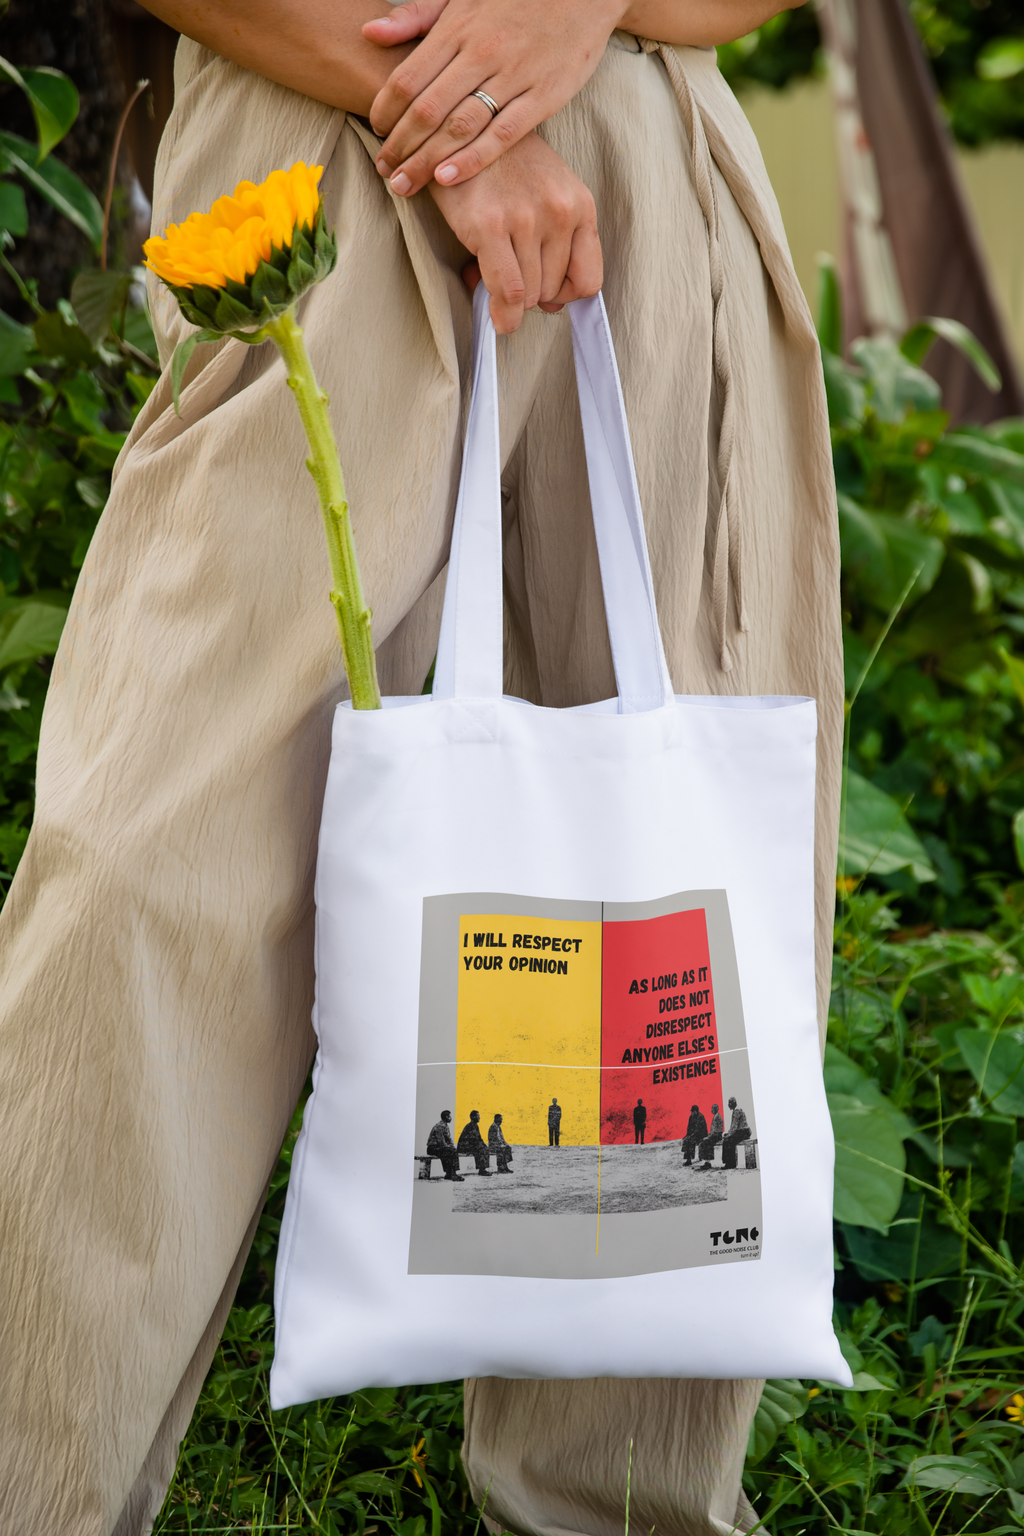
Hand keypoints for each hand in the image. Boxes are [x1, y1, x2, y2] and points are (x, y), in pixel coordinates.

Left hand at [363, 0, 625, 196]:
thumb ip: (417, 15)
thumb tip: (370, 33)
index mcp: (458, 27)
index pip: (408, 77)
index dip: (385, 110)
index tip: (376, 131)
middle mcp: (482, 52)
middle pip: (428, 110)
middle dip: (400, 145)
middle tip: (384, 170)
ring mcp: (514, 76)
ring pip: (459, 127)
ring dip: (426, 160)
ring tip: (405, 184)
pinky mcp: (544, 96)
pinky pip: (502, 135)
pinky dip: (472, 159)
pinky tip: (447, 179)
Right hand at [427, 130, 601, 332]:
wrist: (461, 128)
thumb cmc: (504, 166)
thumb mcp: (547, 194)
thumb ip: (558, 244)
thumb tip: (552, 306)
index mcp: (579, 204)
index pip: (589, 280)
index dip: (565, 295)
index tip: (545, 289)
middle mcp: (559, 211)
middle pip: (554, 291)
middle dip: (530, 293)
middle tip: (506, 273)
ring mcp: (526, 218)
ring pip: (530, 296)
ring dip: (509, 298)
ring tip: (490, 270)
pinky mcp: (490, 225)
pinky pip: (508, 291)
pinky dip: (503, 313)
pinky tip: (496, 314)